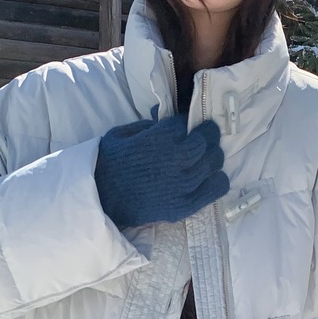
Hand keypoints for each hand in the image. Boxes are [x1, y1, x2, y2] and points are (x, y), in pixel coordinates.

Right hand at [94, 114, 229, 228]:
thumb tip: (163, 113)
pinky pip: (215, 189)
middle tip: (202, 139)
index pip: (186, 123)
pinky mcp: (185, 205)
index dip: (186, 124)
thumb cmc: (108, 163)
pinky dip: (217, 181)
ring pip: (214, 163)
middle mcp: (177, 158)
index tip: (183, 128)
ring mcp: (183, 184)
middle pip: (207, 141)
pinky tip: (210, 178)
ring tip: (205, 158)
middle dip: (205, 136)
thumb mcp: (123, 133)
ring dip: (212, 157)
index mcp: (161, 137)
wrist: (100, 199)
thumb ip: (148, 124)